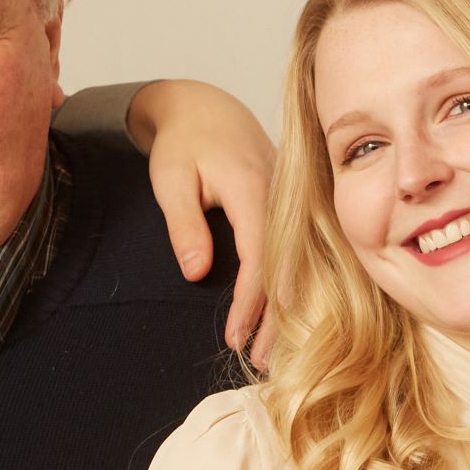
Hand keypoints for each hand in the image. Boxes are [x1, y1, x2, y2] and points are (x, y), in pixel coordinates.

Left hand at [122, 79, 275, 359]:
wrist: (205, 108)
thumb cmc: (184, 142)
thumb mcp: (170, 179)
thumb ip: (184, 224)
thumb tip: (197, 272)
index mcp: (254, 189)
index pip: (259, 256)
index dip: (250, 302)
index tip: (234, 336)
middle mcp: (282, 198)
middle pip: (289, 268)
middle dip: (276, 319)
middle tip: (261, 362)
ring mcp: (290, 203)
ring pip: (299, 264)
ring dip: (287, 310)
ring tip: (272, 353)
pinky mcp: (290, 209)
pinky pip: (297, 253)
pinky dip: (291, 287)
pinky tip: (283, 318)